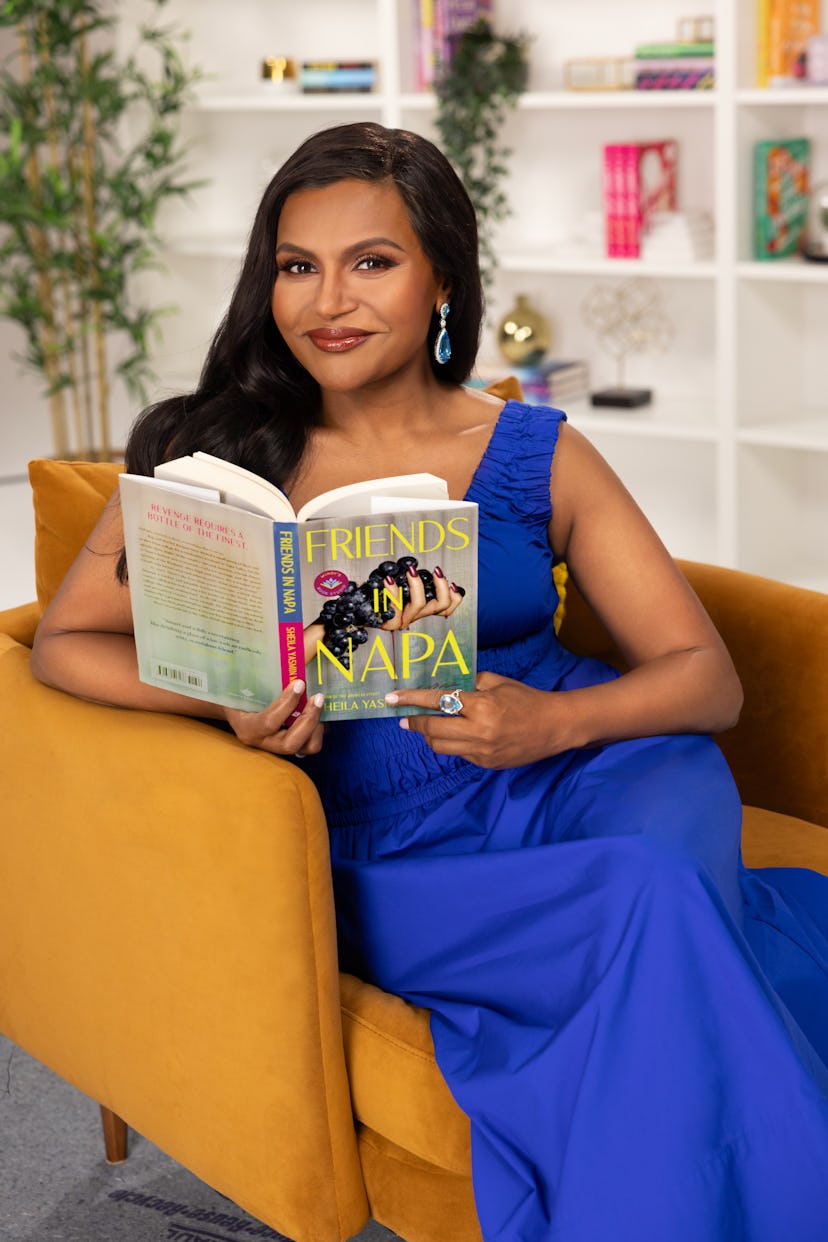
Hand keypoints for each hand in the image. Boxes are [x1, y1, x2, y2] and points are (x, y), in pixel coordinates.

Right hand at [224, 679, 324, 757]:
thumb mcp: (244, 687)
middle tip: (318, 698)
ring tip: (319, 705)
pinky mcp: (291, 746)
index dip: (287, 704)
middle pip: (291, 744)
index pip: (268, 722)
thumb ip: (263, 679)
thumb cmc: (240, 694)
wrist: (236, 710)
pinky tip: (318, 711)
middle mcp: (263, 742)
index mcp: (247, 728)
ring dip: (317, 727)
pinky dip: (319, 729)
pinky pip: (311, 744)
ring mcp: (278, 748)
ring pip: (305, 748)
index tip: (300, 684)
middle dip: (309, 720)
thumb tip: (295, 655)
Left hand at [381, 564, 463, 630]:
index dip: (455, 596)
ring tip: (410, 570)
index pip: (447, 607)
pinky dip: (393, 591)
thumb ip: (409, 579)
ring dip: (417, 584)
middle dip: (442, 586)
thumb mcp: (397, 584)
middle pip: (442, 606)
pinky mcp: (389, 623)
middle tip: (435, 570)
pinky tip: (388, 579)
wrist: (357, 610)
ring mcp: (403, 620)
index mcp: (421, 608)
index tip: (452, 582)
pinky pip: (395, 608)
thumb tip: (414, 566)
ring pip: (420, 605)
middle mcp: (415, 615)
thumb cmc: (377, 594)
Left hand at [385, 672, 569, 768]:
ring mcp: (482, 752)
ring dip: (428, 736)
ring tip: (426, 726)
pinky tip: (455, 734)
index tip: (392, 699)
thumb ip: (470, 684)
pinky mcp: (486, 764)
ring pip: (441, 747)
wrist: (554, 727)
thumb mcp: (497, 683)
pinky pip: (459, 754)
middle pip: (432, 731)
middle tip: (404, 718)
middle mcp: (479, 732)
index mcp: (481, 706)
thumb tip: (443, 687)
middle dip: (414, 723)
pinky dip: (452, 743)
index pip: (438, 701)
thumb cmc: (526, 699)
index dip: (411, 700)